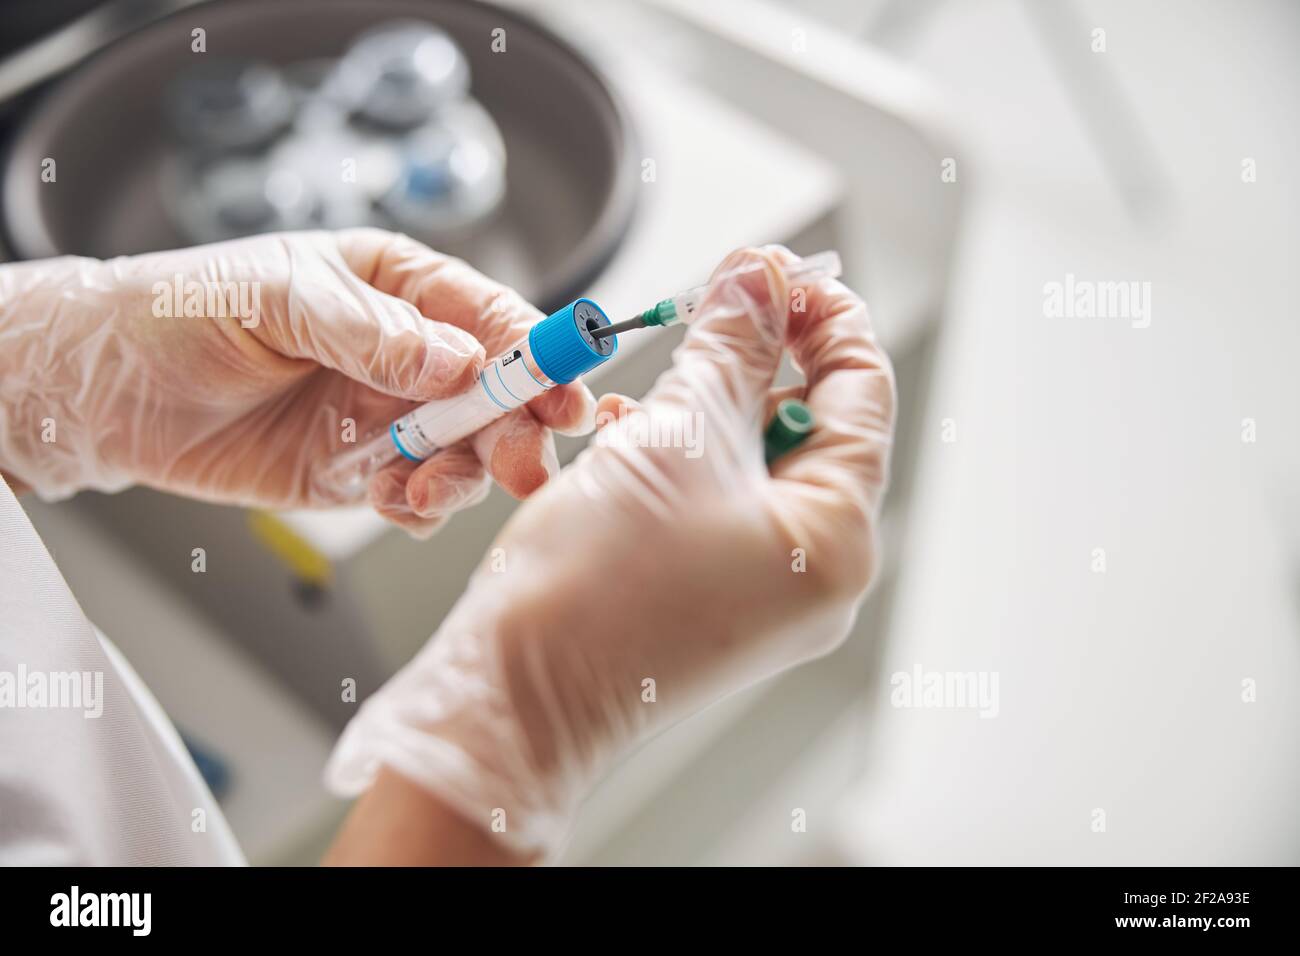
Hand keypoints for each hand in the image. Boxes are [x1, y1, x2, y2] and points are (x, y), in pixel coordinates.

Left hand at [0, 229, 593, 535]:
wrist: (108, 390)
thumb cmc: (183, 311)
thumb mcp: (275, 298)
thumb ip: (369, 330)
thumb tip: (454, 362)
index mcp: (401, 287)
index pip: (491, 317)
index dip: (536, 354)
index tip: (565, 391)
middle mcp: (409, 354)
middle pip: (497, 394)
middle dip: (520, 429)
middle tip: (526, 463)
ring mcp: (388, 416)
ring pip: (467, 453)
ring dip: (463, 477)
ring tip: (424, 491)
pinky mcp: (361, 471)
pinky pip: (417, 496)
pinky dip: (418, 508)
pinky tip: (389, 502)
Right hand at [325, 246, 895, 856]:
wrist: (513, 693)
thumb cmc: (595, 587)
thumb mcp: (676, 435)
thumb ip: (732, 346)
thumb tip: (761, 277)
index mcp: (837, 540)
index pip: (863, 395)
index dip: (826, 317)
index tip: (782, 269)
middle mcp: (814, 574)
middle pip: (808, 428)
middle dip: (756, 359)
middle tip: (714, 301)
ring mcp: (762, 593)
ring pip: (751, 463)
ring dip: (706, 405)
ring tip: (650, 379)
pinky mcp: (709, 598)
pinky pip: (713, 504)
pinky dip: (678, 458)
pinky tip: (625, 433)